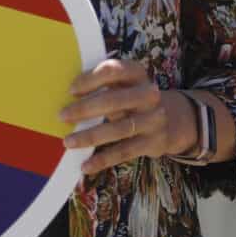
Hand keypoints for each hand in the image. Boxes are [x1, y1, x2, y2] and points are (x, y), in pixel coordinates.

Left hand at [60, 58, 191, 174]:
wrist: (173, 120)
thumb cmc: (134, 98)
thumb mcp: (126, 84)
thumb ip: (104, 85)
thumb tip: (68, 96)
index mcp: (137, 74)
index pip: (113, 71)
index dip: (90, 79)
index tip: (71, 90)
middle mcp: (148, 94)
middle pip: (114, 100)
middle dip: (85, 109)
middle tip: (62, 116)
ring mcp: (152, 119)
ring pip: (118, 129)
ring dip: (90, 136)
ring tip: (68, 142)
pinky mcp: (152, 142)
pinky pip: (124, 152)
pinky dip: (103, 160)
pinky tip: (85, 166)